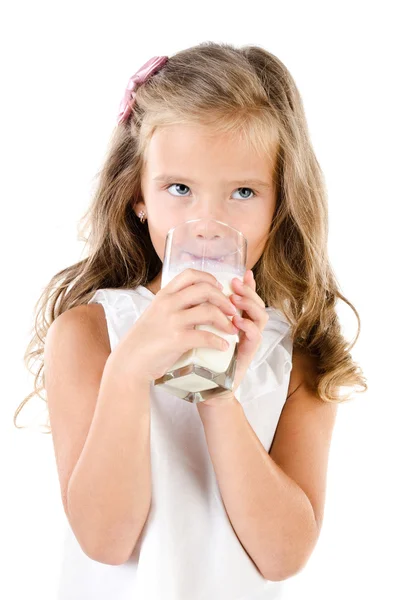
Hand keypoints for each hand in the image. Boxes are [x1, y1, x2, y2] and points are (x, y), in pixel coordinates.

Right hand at [110, 268, 238, 383]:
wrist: (130, 361)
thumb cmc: (145, 339)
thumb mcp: (156, 313)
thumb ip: (174, 305)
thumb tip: (198, 302)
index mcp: (164, 295)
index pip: (190, 275)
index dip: (209, 278)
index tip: (219, 288)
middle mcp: (168, 304)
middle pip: (205, 289)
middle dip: (224, 299)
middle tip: (233, 311)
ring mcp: (172, 321)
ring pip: (208, 311)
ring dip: (226, 321)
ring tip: (232, 330)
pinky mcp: (176, 340)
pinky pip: (205, 336)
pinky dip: (218, 342)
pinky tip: (223, 346)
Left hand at [197, 269, 268, 411]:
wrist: (206, 389)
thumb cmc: (201, 360)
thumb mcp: (199, 332)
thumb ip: (201, 315)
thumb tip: (190, 294)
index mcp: (236, 320)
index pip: (246, 297)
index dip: (246, 284)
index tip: (240, 273)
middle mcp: (246, 328)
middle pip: (256, 301)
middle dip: (247, 290)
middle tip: (235, 283)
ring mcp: (249, 341)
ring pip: (261, 315)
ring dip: (249, 305)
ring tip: (235, 300)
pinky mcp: (248, 354)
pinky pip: (256, 336)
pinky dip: (249, 326)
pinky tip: (238, 322)